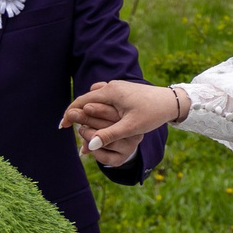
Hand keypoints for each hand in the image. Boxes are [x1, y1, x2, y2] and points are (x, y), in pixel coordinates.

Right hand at [62, 80, 181, 165]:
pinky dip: (95, 105)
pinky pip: (103, 96)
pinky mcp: (122, 90)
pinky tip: (95, 115)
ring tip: (78, 122)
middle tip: (66, 127)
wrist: (171, 101)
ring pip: (94, 97)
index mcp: (110, 92)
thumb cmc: (152, 113)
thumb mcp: (131, 127)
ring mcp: (117, 87)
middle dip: (75, 113)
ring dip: (85, 109)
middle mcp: (111, 86)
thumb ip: (109, 135)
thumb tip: (90, 146)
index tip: (62, 127)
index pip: (82, 102)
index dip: (70, 114)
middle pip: (86, 99)